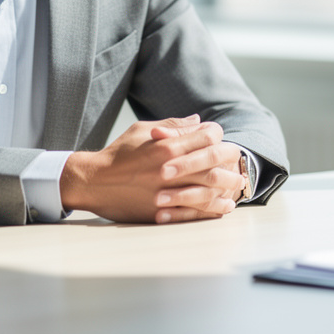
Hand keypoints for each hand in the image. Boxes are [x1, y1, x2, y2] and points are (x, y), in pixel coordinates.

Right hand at [60, 115, 245, 223]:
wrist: (94, 182)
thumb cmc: (119, 153)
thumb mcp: (142, 130)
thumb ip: (173, 125)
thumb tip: (198, 121)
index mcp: (166, 145)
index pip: (207, 136)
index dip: (218, 135)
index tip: (220, 139)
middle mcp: (170, 168)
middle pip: (215, 163)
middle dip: (232, 162)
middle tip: (239, 163)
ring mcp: (167, 191)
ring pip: (210, 189)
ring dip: (228, 187)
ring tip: (238, 186)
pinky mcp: (163, 210)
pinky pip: (196, 211)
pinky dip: (214, 209)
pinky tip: (224, 207)